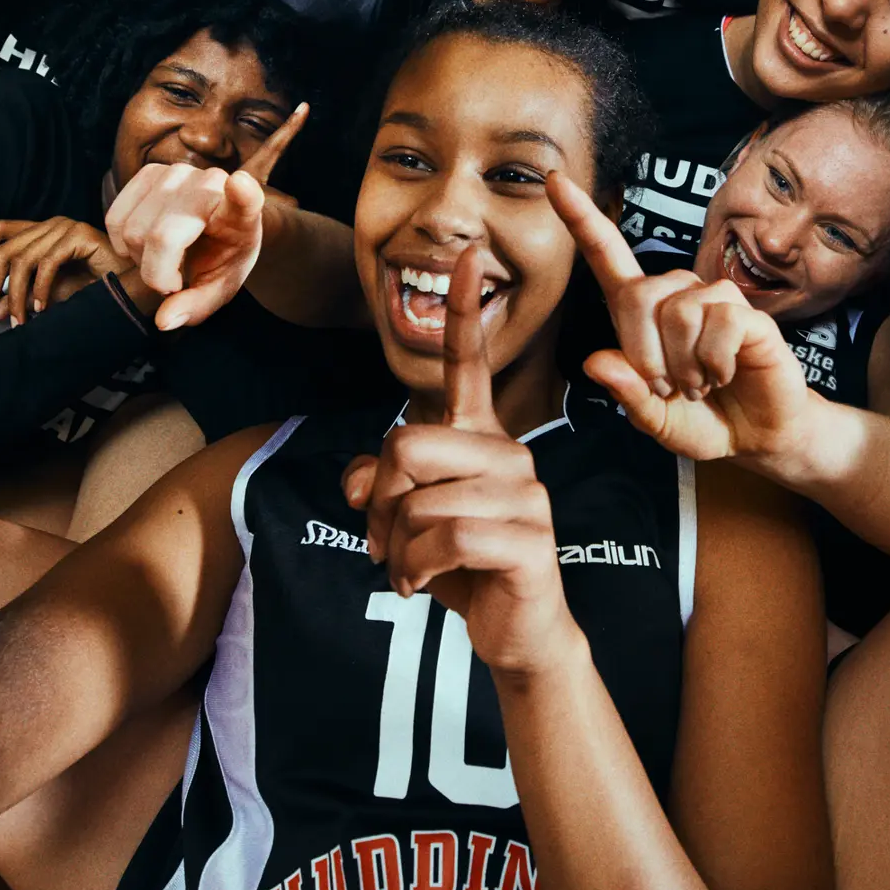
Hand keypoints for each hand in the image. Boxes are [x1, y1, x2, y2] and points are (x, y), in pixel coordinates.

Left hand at [0, 217, 123, 326]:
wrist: (134, 287)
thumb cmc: (97, 288)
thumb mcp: (48, 297)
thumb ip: (19, 300)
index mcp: (43, 232)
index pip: (2, 229)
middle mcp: (52, 224)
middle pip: (5, 249)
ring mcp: (66, 226)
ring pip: (23, 259)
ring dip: (17, 296)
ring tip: (20, 321)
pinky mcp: (80, 234)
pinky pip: (47, 263)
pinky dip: (40, 289)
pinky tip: (41, 309)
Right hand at [101, 103, 308, 329]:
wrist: (219, 227)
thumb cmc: (222, 257)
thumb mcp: (219, 289)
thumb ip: (196, 306)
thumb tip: (164, 320)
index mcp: (240, 215)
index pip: (245, 199)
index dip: (242, 193)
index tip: (241, 185)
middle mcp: (209, 185)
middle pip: (161, 237)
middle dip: (157, 272)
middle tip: (173, 279)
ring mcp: (177, 174)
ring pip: (133, 228)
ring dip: (138, 257)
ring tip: (161, 260)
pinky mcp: (150, 172)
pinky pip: (115, 216)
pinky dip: (122, 241)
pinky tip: (144, 246)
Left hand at [342, 248, 580, 678]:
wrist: (517, 632)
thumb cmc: (463, 568)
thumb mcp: (406, 524)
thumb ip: (378, 489)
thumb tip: (360, 479)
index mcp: (480, 436)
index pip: (469, 365)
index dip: (463, 312)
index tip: (464, 258)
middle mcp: (507, 451)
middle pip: (406, 445)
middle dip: (380, 505)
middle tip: (387, 544)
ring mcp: (523, 490)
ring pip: (418, 500)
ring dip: (396, 550)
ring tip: (411, 571)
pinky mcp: (529, 535)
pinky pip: (445, 536)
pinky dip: (416, 571)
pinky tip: (425, 586)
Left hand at [549, 173, 812, 468]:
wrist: (757, 434)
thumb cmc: (702, 418)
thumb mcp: (654, 418)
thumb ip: (627, 395)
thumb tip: (596, 362)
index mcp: (641, 312)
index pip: (607, 255)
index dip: (580, 218)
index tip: (554, 180)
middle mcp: (675, 294)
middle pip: (638, 295)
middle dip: (646, 355)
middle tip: (671, 387)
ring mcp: (713, 299)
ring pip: (679, 311)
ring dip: (685, 363)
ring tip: (700, 382)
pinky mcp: (748, 313)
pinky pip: (720, 322)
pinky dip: (715, 361)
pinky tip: (725, 373)